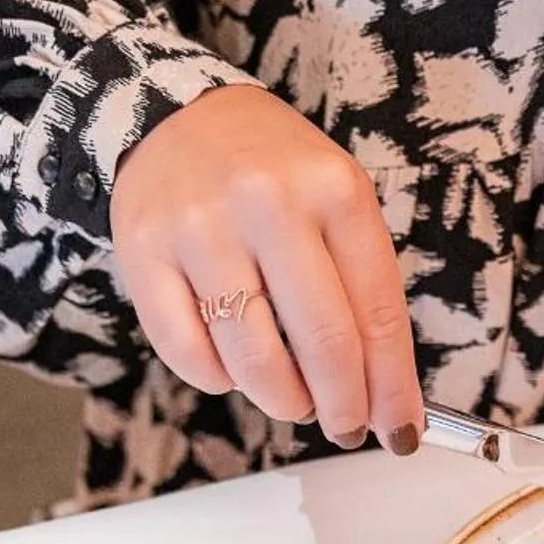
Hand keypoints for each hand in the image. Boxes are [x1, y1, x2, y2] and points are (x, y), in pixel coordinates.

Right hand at [111, 87, 422, 451]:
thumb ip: (361, 286)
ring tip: (293, 401)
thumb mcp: (335, 201)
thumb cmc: (272, 172)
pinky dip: (218, 380)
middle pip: (323, 343)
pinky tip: (233, 370)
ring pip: (253, 359)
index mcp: (334, 190)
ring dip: (283, 400)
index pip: (377, 313)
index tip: (400, 430)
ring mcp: (201, 227)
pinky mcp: (143, 251)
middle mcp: (268, 204)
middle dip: (343, 407)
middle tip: (346, 428)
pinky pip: (188, 352)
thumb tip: (382, 391)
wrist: (175, 113)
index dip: (392, 387)